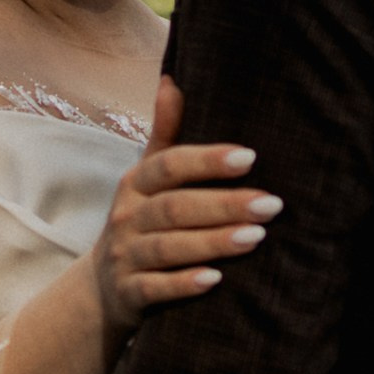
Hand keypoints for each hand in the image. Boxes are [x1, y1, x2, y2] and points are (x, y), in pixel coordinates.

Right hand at [93, 76, 280, 334]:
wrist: (101, 290)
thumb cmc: (140, 224)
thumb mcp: (146, 180)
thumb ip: (165, 135)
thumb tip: (173, 79)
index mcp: (135, 185)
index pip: (168, 166)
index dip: (207, 160)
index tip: (250, 157)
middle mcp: (126, 218)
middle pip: (174, 207)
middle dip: (224, 205)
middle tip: (272, 204)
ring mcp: (125, 257)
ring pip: (168, 248)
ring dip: (212, 242)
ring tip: (256, 237)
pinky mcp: (129, 294)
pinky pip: (154, 288)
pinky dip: (183, 284)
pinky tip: (216, 280)